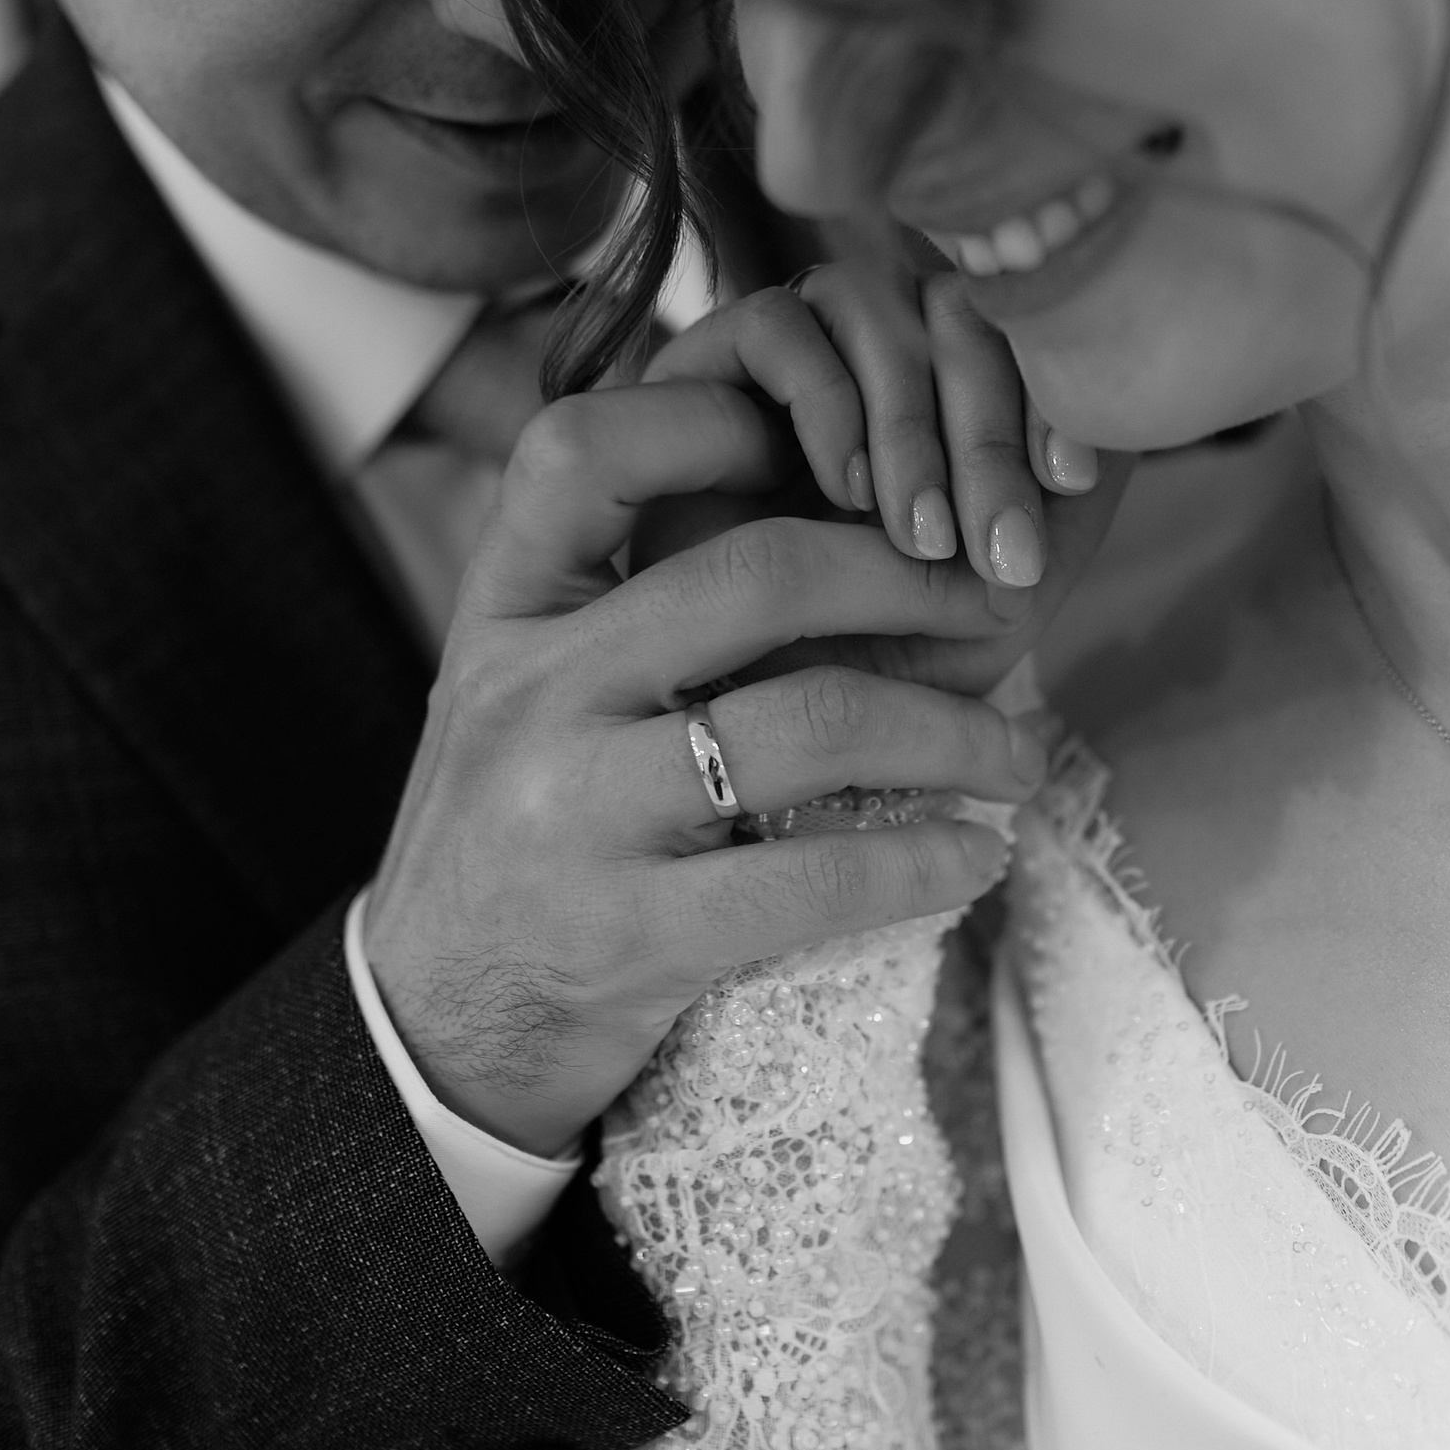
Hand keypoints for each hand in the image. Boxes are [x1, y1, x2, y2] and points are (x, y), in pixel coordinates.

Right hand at [364, 381, 1050, 1158]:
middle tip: (996, 600)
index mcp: (503, 613)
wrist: (433, 1028)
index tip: (844, 453)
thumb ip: (618, 595)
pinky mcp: (631, 937)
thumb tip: (803, 481)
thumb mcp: (524, 687)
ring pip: (808, 724)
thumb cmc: (515, 829)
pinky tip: (976, 856)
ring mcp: (574, 816)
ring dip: (950, 734)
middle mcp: (529, 694)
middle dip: (909, 578)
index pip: (585, 451)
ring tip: (1016, 753)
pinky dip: (920, 861)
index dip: (719, 420)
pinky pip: (812, 880)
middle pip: (753, 575)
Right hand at [633, 261, 1131, 692]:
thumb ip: (1052, 515)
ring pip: (875, 304)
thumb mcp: (993, 602)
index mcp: (956, 388)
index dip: (1054, 391)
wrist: (754, 726)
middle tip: (999, 544)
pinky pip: (779, 322)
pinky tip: (846, 491)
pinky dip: (828, 399)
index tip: (1072, 479)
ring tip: (919, 537)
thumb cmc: (881, 664)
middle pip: (955, 310)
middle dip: (990, 431)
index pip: (1019, 329)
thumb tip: (1094, 439)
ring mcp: (791, 351)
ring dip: (912, 425)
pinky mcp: (704, 361)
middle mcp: (876, 351)